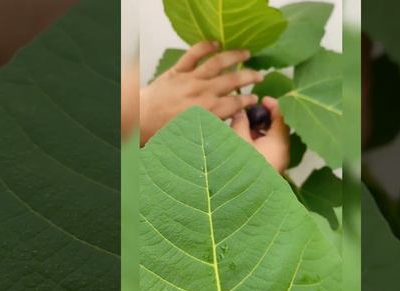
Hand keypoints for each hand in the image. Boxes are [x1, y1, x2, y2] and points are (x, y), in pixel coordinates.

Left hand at [140, 41, 262, 144]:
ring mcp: (191, 79)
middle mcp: (204, 93)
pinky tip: (216, 43)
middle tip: (260, 76)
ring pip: (218, 63)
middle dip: (250, 77)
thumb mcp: (193, 138)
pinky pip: (193, 54)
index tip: (256, 99)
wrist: (140, 119)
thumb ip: (212, 130)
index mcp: (209, 112)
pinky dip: (205, 46)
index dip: (248, 101)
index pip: (236, 104)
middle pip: (233, 81)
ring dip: (234, 56)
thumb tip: (227, 129)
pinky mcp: (178, 71)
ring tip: (246, 53)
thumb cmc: (163, 133)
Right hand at [231, 96, 289, 173]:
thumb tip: (239, 112)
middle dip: (263, 118)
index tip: (261, 98)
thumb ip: (239, 123)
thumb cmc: (241, 168)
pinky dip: (257, 142)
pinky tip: (242, 142)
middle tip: (248, 112)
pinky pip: (266, 150)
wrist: (241, 201)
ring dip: (258, 131)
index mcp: (279, 143)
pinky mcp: (270, 170)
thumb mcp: (237, 141)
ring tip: (242, 126)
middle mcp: (282, 152)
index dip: (272, 105)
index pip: (282, 117)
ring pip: (271, 140)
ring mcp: (277, 162)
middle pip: (277, 128)